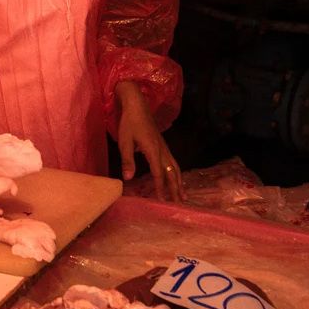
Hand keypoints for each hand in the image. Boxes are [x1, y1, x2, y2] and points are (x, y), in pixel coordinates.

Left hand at [115, 82, 181, 200]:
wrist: (137, 105)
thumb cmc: (129, 123)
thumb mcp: (124, 142)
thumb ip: (127, 160)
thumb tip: (127, 179)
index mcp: (153, 150)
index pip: (158, 173)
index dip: (160, 188)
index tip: (162, 201)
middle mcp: (162, 150)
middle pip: (171, 173)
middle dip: (175, 189)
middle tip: (180, 203)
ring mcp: (165, 147)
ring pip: (175, 168)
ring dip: (179, 182)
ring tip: (183, 195)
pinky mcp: (163, 145)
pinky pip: (173, 162)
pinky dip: (176, 173)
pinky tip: (176, 178)